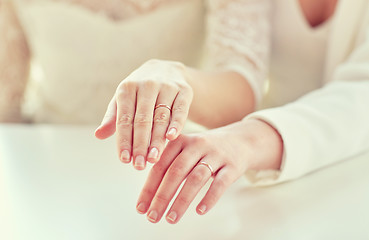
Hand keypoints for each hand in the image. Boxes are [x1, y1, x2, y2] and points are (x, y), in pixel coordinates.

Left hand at [94, 59, 192, 169]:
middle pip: (143, 120)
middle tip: (139, 165)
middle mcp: (147, 85)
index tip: (124, 160)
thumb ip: (113, 118)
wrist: (167, 70)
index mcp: (127, 88)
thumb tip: (98, 135)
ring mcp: (167, 87)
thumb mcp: (124, 99)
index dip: (124, 140)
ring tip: (153, 158)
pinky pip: (180, 110)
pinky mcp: (184, 91)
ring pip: (161, 117)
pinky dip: (176, 124)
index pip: (124, 119)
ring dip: (157, 140)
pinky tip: (171, 138)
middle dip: (140, 145)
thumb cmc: (140, 91)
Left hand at [135, 119, 282, 223]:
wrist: (242, 140)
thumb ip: (169, 164)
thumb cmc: (207, 150)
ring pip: (196, 178)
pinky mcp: (232, 166)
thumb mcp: (187, 149)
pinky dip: (209, 198)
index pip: (160, 166)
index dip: (149, 188)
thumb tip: (149, 194)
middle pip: (176, 172)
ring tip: (172, 218)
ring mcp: (216, 155)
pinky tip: (200, 211)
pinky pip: (220, 183)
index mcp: (181, 141)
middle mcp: (197, 145)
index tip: (141, 207)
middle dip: (162, 196)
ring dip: (182, 200)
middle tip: (153, 216)